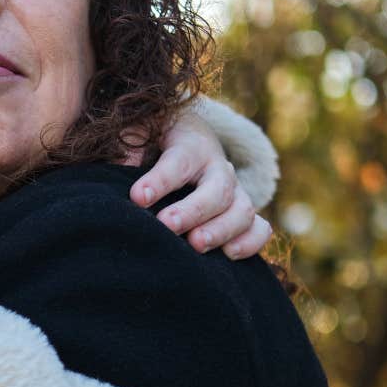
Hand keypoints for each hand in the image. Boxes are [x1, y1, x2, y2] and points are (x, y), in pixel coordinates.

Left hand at [126, 113, 271, 258]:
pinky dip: (250, 242)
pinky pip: (260, 229)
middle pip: (217, 189)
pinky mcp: (242, 214)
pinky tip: (229, 255)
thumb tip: (126, 161)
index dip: (161, 179)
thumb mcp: (137, 131)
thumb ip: (128, 142)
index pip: (180, 160)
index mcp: (191, 143)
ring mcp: (235, 192)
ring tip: (196, 246)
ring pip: (242, 210)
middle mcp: (219, 167)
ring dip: (221, 230)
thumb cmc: (152, 139)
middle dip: (192, 210)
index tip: (137, 197)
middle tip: (166, 225)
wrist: (183, 141)